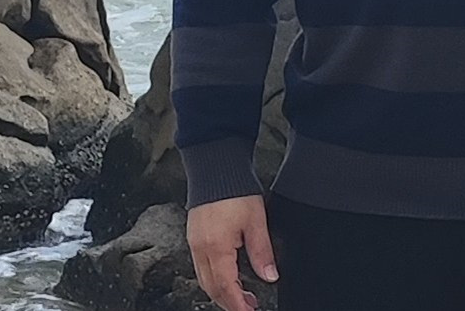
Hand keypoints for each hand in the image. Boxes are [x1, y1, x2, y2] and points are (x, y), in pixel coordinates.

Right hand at [186, 194, 278, 310]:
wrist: (215, 167)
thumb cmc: (234, 189)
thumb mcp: (256, 221)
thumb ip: (262, 252)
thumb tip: (270, 276)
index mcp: (216, 247)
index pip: (226, 287)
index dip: (238, 305)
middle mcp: (201, 248)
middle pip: (212, 289)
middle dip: (230, 303)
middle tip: (249, 307)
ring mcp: (195, 243)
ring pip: (205, 280)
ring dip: (222, 292)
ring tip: (243, 295)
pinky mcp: (194, 237)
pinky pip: (201, 267)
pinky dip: (215, 278)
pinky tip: (229, 276)